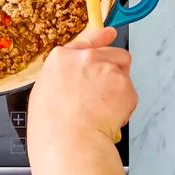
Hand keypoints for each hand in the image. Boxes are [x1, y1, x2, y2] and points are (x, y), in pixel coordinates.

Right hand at [28, 27, 136, 147]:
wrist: (69, 141)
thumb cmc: (52, 125)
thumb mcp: (44, 90)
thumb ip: (63, 75)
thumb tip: (74, 78)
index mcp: (62, 58)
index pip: (87, 40)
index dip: (101, 38)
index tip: (110, 33)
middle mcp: (86, 58)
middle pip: (113, 54)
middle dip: (114, 70)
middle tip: (105, 93)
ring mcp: (107, 70)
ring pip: (124, 73)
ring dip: (119, 88)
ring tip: (102, 109)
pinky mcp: (125, 86)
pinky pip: (130, 94)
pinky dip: (124, 106)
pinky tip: (108, 117)